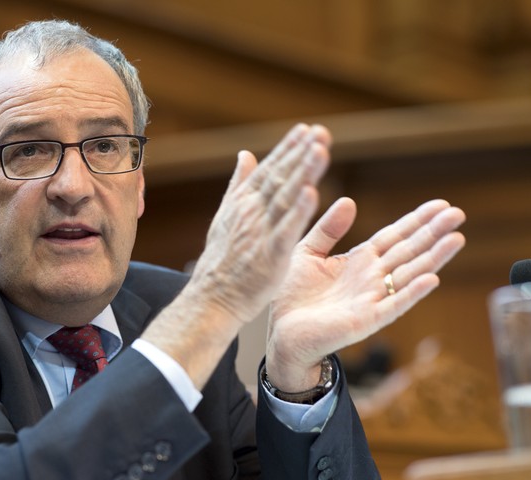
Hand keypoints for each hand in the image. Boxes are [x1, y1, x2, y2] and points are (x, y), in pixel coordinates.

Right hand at [185, 123, 331, 324]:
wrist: (210, 299)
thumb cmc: (220, 262)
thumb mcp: (226, 216)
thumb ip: (239, 185)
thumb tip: (246, 154)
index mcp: (243, 203)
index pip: (269, 170)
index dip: (288, 149)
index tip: (307, 129)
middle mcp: (251, 212)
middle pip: (280, 177)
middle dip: (300, 153)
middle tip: (320, 132)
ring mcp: (260, 233)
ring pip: (285, 197)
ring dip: (303, 172)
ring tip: (320, 150)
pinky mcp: (270, 255)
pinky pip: (286, 230)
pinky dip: (299, 212)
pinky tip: (312, 194)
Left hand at [265, 197, 466, 391]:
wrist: (281, 335)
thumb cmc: (292, 298)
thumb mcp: (307, 252)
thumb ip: (327, 229)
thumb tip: (349, 200)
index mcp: (359, 261)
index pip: (394, 236)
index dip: (416, 220)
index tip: (441, 204)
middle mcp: (372, 279)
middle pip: (409, 251)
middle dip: (433, 233)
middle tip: (458, 213)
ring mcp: (372, 300)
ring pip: (409, 275)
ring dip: (434, 257)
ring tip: (457, 238)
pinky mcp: (366, 321)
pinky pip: (394, 305)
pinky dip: (412, 292)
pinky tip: (432, 279)